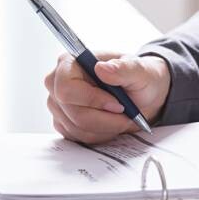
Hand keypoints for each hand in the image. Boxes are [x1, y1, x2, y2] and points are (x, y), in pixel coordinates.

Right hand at [44, 51, 170, 143]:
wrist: (140, 96)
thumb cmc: (138, 79)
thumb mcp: (139, 71)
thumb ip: (123, 68)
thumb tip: (102, 68)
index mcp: (70, 62)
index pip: (66, 87)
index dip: (92, 100)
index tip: (118, 104)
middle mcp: (57, 82)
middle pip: (72, 112)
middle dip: (104, 118)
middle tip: (125, 114)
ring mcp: (58, 104)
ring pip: (77, 128)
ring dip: (105, 128)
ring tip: (121, 117)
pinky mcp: (63, 122)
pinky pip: (78, 137)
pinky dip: (100, 134)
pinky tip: (111, 123)